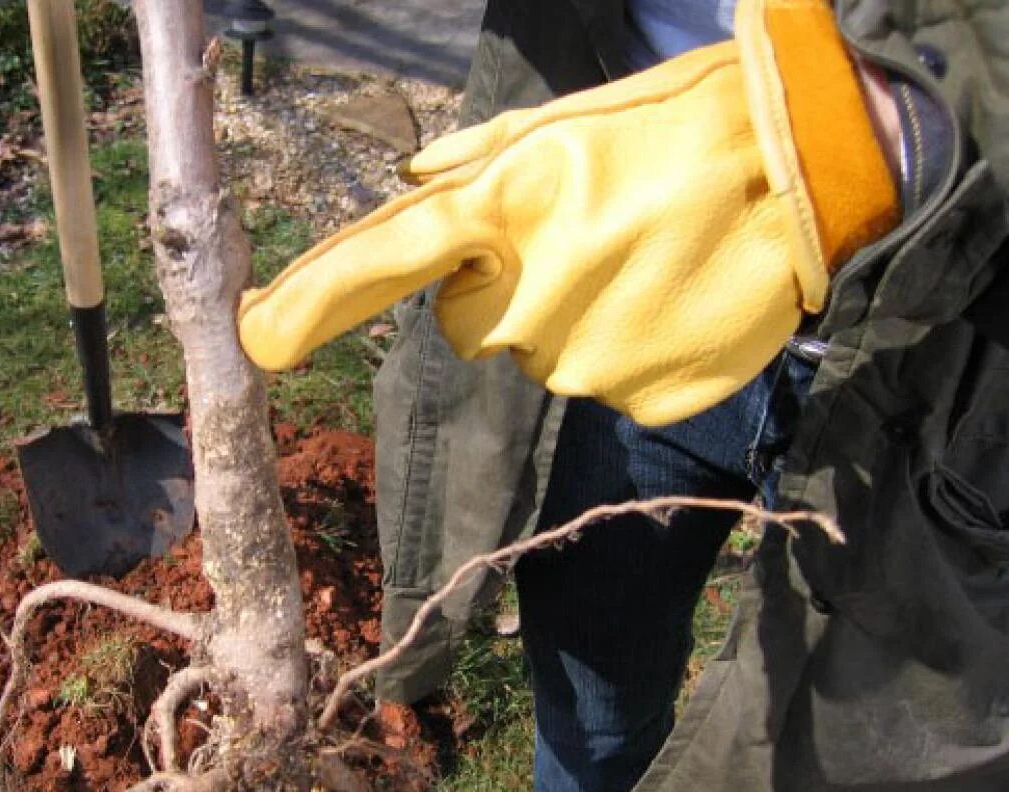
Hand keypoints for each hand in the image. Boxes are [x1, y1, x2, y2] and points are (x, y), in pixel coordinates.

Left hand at [239, 0, 897, 425]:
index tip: (255, 337)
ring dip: (572, 319)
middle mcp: (536, 294)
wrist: (812, 169)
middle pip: (467, 328)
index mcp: (511, 204)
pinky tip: (670, 300)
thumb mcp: (570, 118)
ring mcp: (590, 357)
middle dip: (500, 294)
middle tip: (580, 239)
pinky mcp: (642, 397)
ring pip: (540, 358)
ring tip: (641, 260)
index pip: (385, 260)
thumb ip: (475, 161)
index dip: (311, 300)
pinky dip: (625, 352)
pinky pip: (603, 385)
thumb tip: (412, 185)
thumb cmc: (682, 123)